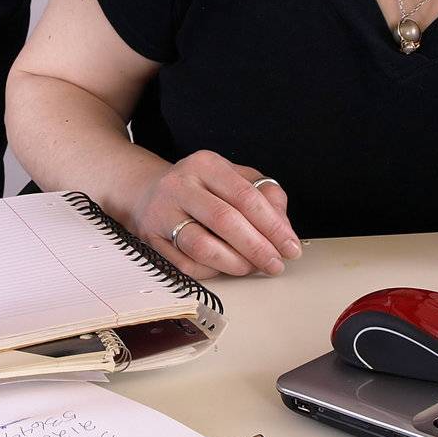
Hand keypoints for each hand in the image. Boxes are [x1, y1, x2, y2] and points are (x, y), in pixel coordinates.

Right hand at [131, 150, 302, 277]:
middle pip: (225, 220)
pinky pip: (186, 265)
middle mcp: (181, 185)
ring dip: (235, 263)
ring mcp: (162, 212)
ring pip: (202, 246)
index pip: (246, 196)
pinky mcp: (151, 239)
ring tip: (252, 267)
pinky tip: (225, 268)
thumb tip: (284, 229)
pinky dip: (211, 272)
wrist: (147, 192)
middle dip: (257, 248)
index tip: (290, 246)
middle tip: (275, 264)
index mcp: (206, 165)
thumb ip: (265, 196)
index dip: (273, 226)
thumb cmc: (200, 188)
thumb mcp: (234, 178)